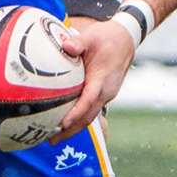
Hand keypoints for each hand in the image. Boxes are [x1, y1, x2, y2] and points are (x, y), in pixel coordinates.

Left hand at [56, 19, 136, 137]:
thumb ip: (78, 42)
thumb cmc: (107, 38)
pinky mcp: (104, 95)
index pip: (89, 99)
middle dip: (71, 130)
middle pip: (89, 116)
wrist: (126, 41)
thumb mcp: (92, 36)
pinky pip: (91, 111)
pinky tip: (65, 124)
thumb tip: (66, 45)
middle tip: (50, 140)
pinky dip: (79, 119)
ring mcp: (106, 95)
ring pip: (90, 116)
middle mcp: (106, 91)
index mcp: (102, 78)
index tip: (62, 123)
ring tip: (54, 138)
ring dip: (74, 128)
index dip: (76, 113)